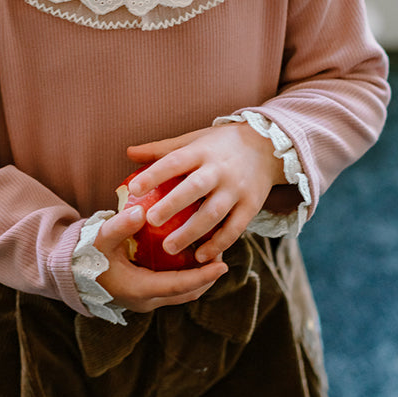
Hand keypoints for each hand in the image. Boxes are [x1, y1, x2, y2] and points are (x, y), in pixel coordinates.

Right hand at [94, 203, 227, 313]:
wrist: (70, 273)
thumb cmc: (85, 255)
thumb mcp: (101, 239)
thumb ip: (120, 226)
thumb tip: (141, 212)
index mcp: (139, 290)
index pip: (179, 286)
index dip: (203, 276)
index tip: (223, 264)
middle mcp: (146, 301)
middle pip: (187, 293)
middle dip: (208, 276)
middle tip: (220, 251)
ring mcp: (145, 301)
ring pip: (182, 293)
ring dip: (199, 277)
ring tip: (210, 252)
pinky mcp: (144, 296)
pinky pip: (173, 289)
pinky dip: (186, 276)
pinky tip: (190, 255)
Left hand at [124, 122, 284, 263]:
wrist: (268, 146)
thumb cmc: (220, 144)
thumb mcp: (193, 140)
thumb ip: (162, 149)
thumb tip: (129, 153)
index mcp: (202, 151)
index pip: (175, 161)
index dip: (154, 174)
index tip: (134, 189)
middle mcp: (220, 169)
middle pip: (195, 188)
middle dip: (173, 205)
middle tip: (151, 221)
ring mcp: (237, 189)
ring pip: (214, 212)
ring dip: (192, 232)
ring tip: (170, 248)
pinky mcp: (251, 205)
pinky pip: (234, 228)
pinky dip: (218, 243)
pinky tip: (201, 256)